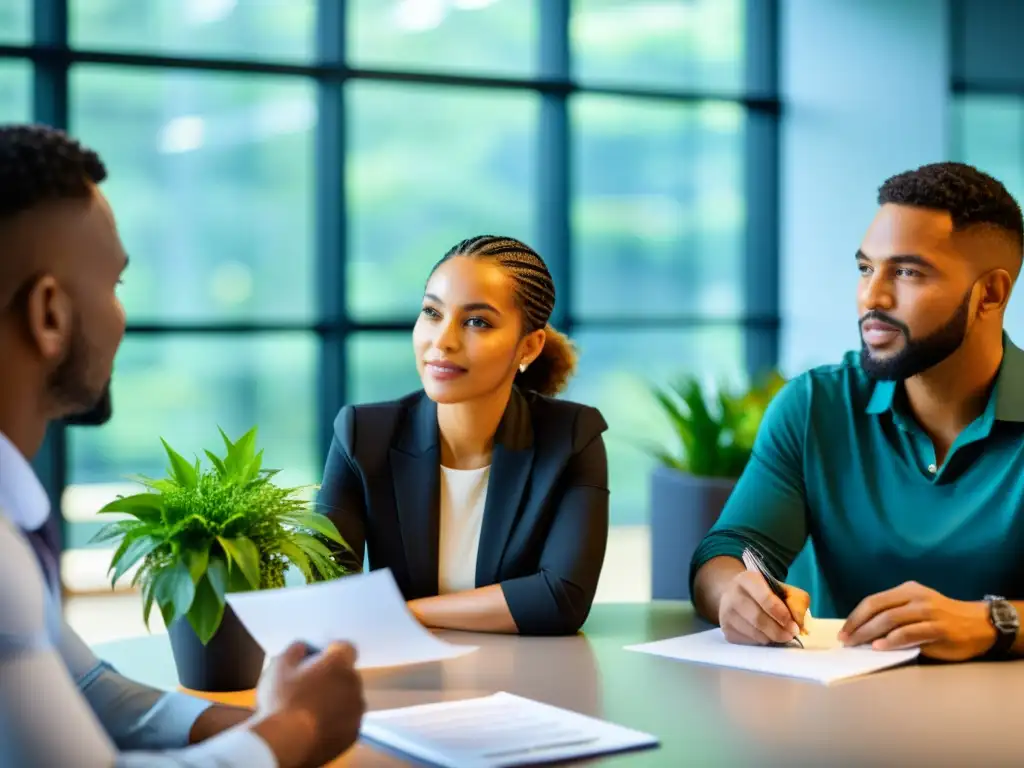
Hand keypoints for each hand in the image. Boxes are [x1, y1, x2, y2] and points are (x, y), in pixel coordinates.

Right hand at [255, 641, 365, 766]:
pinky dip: (336, 722)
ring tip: (310, 711)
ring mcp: (356, 710)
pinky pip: (346, 721)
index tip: (316, 662)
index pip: (346, 648)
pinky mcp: (353, 733)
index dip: (331, 653)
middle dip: (332, 678)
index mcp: (339, 662)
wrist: (286, 743)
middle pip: (346, 675)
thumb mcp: (279, 666)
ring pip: (348, 699)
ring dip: (335, 701)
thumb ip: (296, 650)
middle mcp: (354, 683)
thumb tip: (303, 647)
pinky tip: (316, 726)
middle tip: (308, 689)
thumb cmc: (282, 700)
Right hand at [718, 570, 809, 645]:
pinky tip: (766, 636)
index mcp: (748, 579)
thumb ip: (797, 602)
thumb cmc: (765, 592)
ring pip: (753, 633)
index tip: (794, 626)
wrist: (735, 593)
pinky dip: (761, 642)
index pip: (766, 599)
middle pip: (758, 619)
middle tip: (790, 636)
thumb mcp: (783, 589)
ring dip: (771, 638)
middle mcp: (732, 594)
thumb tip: (800, 625)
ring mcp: (726, 613)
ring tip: (780, 637)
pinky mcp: (725, 629)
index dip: (782, 615)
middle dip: (778, 631)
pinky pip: (747, 642)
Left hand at [839, 581, 995, 660]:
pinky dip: (891, 640)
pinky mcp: (938, 628)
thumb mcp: (916, 608)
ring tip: (857, 644)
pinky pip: (908, 633)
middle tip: (846, 640)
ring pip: (890, 619)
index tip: (844, 631)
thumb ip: (895, 615)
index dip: (856, 616)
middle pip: (877, 608)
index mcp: (906, 590)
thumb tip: (865, 631)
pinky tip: (879, 647)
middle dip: (858, 625)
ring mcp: (927, 611)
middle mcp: (915, 597)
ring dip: (869, 633)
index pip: (873, 601)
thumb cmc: (943, 618)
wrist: (979, 624)